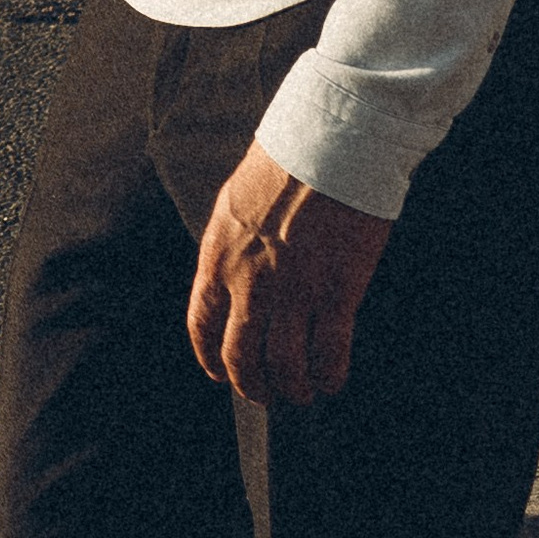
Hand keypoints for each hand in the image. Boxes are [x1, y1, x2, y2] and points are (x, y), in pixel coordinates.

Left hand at [186, 140, 391, 405]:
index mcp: (219, 255)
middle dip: (252, 385)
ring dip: (293, 388)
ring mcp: (293, 293)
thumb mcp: (238, 203)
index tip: (218, 373)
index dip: (209, 358)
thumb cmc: (287, 162)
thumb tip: (240, 284)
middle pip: (241, 357)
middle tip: (265, 394)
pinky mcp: (336, 295)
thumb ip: (235, 249)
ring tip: (301, 393)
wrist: (331, 144)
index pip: (202, 325)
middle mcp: (249, 282)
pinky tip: (331, 379)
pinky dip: (329, 376)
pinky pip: (329, 354)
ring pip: (285, 367)